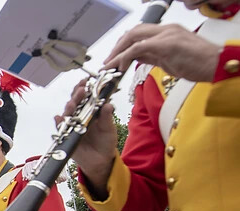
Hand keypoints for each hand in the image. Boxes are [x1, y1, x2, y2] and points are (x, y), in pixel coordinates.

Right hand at [55, 80, 117, 198]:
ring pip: (67, 114)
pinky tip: (58, 118)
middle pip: (75, 103)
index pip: (86, 98)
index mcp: (90, 112)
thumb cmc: (106, 143)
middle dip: (76, 95)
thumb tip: (108, 104)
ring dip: (69, 107)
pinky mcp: (66, 137)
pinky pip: (60, 129)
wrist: (100, 161)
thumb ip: (106, 117)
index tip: (87, 82)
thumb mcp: (109, 129)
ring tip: (72, 103)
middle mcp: (79, 117)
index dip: (85, 89)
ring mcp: (72, 126)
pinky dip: (58, 123)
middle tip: (81, 90)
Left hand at [104, 23, 220, 81]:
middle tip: (108, 62)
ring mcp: (166, 35)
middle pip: (133, 32)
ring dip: (117, 52)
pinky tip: (120, 66)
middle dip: (117, 47)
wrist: (216, 65)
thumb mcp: (170, 60)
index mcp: (168, 32)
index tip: (115, 58)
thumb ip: (153, 56)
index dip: (124, 45)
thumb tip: (136, 58)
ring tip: (109, 65)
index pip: (139, 34)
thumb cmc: (198, 65)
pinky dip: (125, 57)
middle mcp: (166, 30)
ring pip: (133, 38)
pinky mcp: (166, 44)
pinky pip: (138, 48)